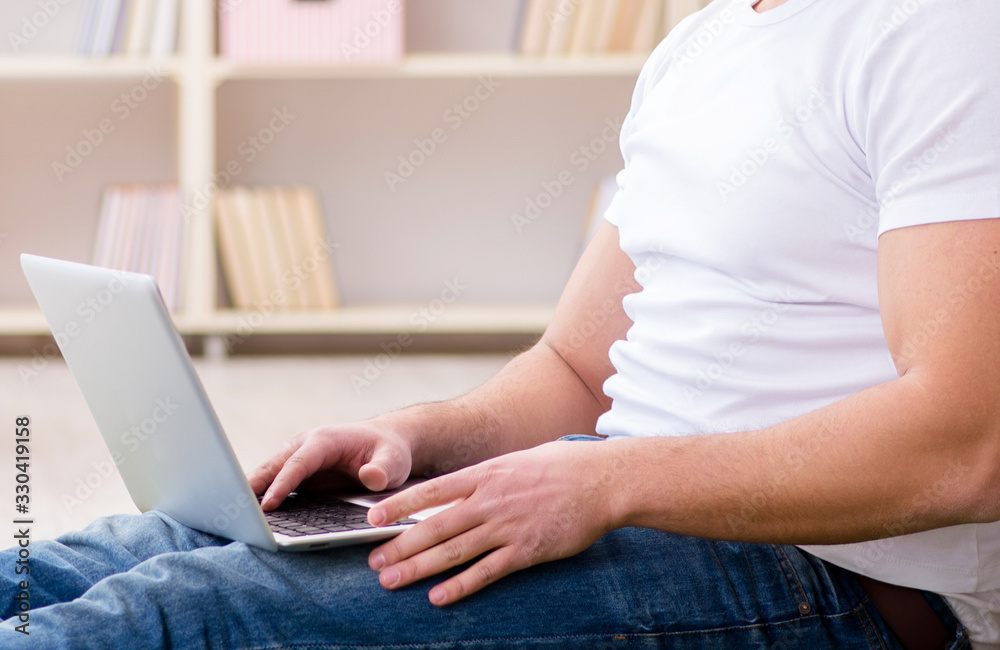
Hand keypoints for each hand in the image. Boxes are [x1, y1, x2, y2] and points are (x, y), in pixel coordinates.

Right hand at [247, 419, 413, 509]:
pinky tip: (245, 517)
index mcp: (324, 440)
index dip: (281, 484)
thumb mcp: (394, 461)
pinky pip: (272, 484)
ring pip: (267, 474)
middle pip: (272, 467)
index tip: (267, 506)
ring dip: (247, 493)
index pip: (297, 464)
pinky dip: (257, 497)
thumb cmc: (390, 451)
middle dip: (250, 487)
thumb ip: (383, 469)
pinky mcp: (297, 473)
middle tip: (231, 510)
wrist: (387, 443)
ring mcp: (298, 458)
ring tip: (227, 516)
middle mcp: (305, 446)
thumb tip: (371, 477)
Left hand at [366, 440, 621, 605]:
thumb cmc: (562, 466)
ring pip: (454, 551)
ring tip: (391, 581)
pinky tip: (438, 597)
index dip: (400, 506)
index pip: (432, 491)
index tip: (373, 519)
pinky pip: (487, 572)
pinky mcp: (527, 550)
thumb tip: (459, 488)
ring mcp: (508, 526)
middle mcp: (491, 500)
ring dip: (419, 568)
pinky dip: (460, 586)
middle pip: (436, 526)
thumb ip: (486, 476)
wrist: (602, 480)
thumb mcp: (517, 460)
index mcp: (486, 473)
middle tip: (374, 562)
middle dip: (401, 546)